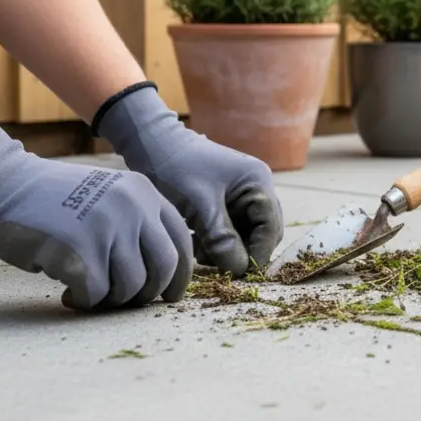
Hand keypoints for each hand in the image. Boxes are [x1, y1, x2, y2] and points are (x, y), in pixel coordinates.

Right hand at [0, 108, 193, 309]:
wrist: (3, 185)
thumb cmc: (53, 199)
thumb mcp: (108, 195)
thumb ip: (136, 222)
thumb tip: (161, 274)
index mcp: (144, 193)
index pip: (181, 240)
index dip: (181, 274)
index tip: (171, 294)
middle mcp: (132, 208)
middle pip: (164, 267)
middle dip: (149, 293)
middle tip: (127, 302)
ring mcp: (106, 228)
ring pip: (131, 285)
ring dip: (112, 300)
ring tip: (89, 293)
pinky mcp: (78, 252)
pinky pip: (96, 294)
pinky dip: (84, 301)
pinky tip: (68, 293)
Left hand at [94, 83, 283, 276]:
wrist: (150, 145)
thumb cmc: (176, 169)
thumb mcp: (200, 207)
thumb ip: (223, 239)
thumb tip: (241, 269)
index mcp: (257, 183)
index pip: (270, 227)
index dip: (258, 253)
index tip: (239, 275)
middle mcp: (256, 187)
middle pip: (263, 232)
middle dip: (244, 252)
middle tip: (219, 267)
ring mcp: (242, 194)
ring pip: (246, 233)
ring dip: (229, 249)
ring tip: (202, 254)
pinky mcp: (226, 200)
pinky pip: (232, 229)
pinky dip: (218, 241)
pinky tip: (198, 246)